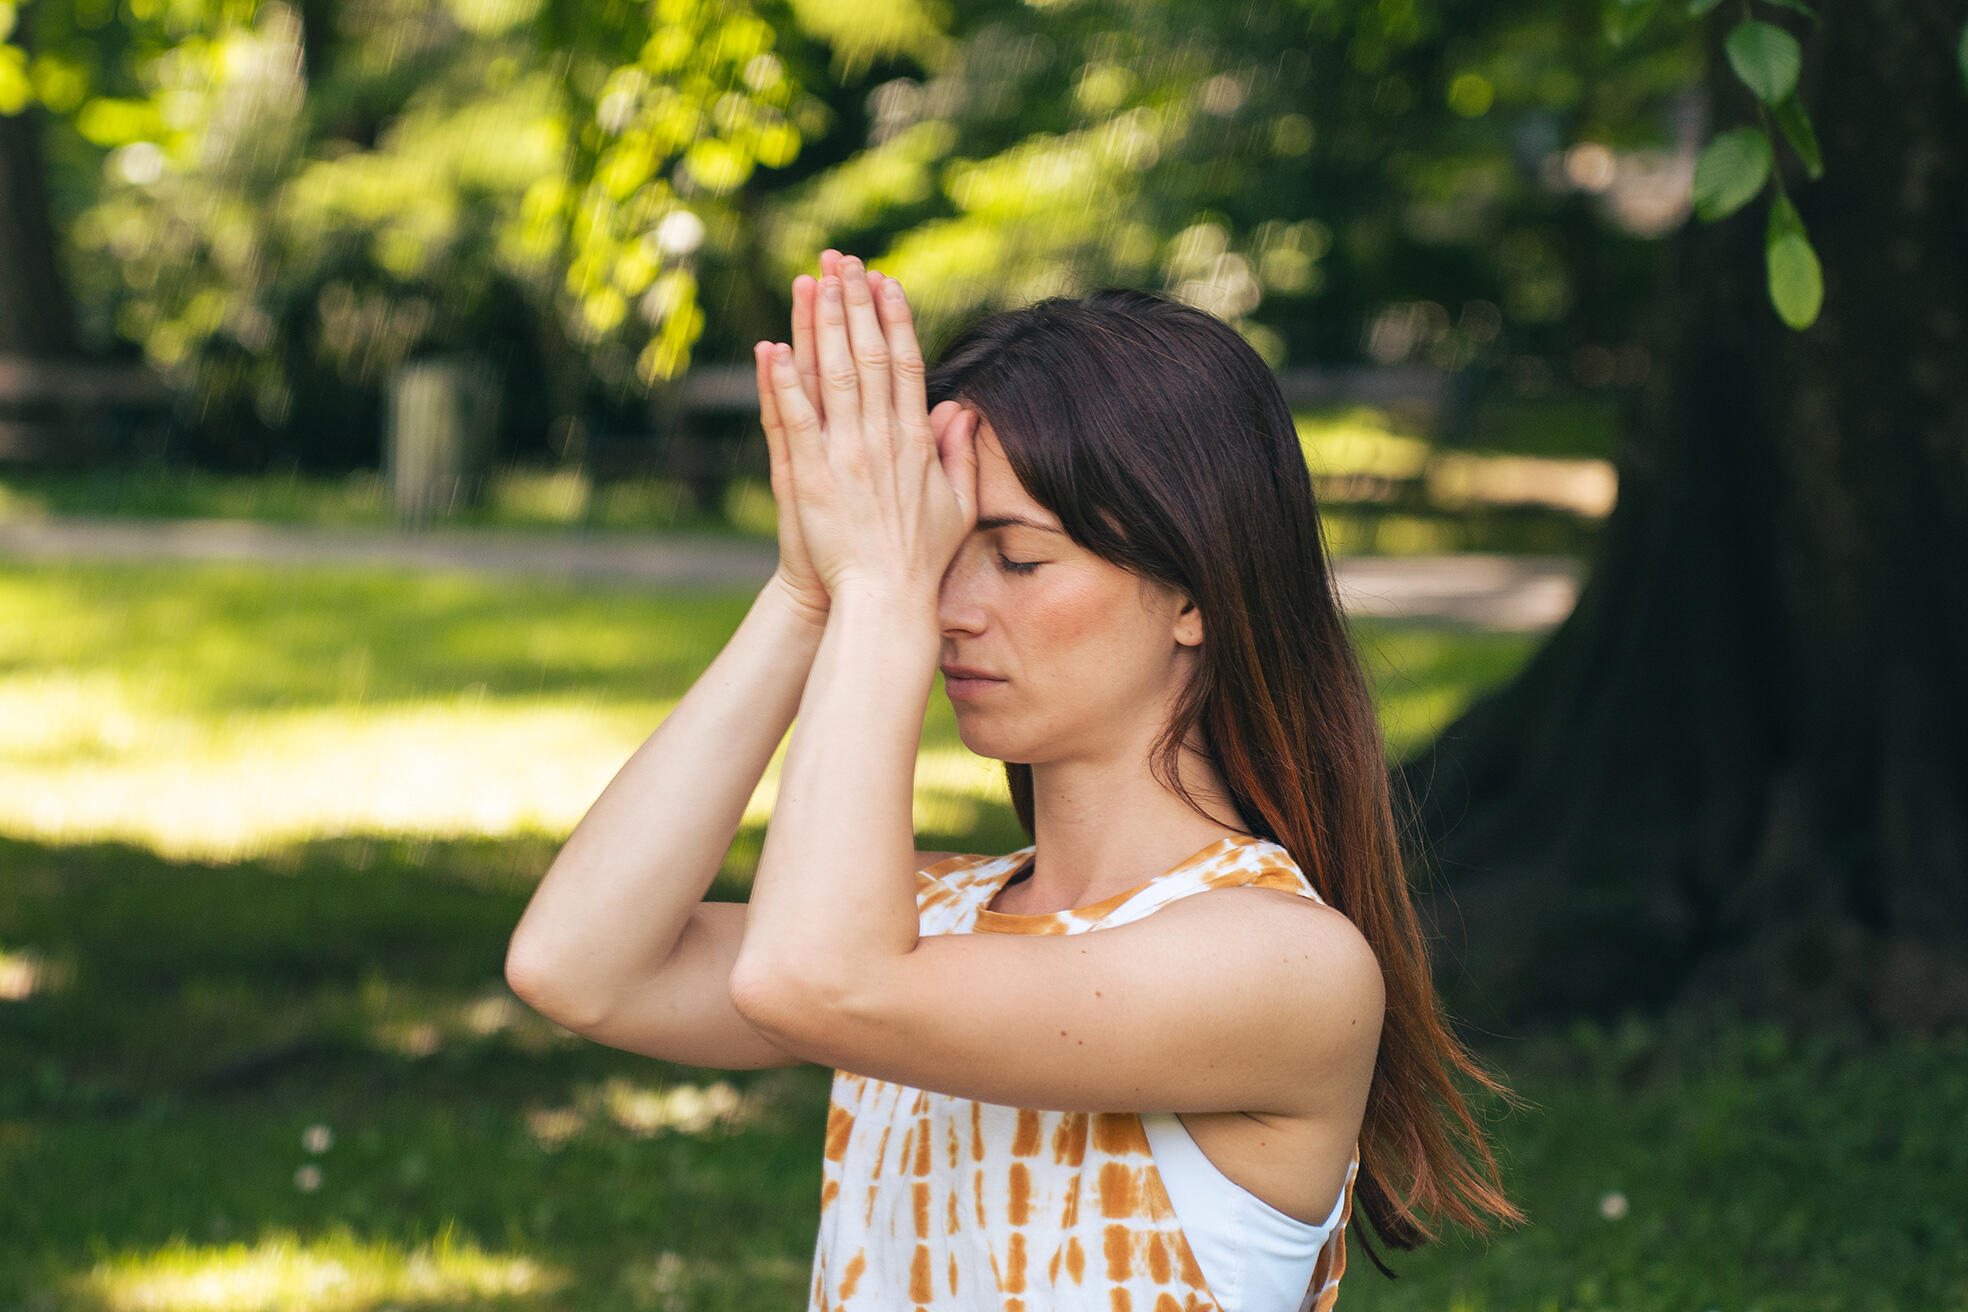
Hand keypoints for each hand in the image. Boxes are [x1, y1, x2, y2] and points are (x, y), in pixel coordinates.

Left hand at [758, 255, 978, 609]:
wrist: (886, 601)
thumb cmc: (921, 559)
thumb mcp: (957, 504)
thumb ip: (960, 453)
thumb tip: (964, 409)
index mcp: (915, 442)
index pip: (907, 366)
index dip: (895, 320)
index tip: (886, 283)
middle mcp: (882, 440)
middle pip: (868, 357)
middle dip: (855, 304)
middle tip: (844, 261)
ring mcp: (846, 456)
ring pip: (833, 376)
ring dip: (821, 326)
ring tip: (813, 282)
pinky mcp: (813, 477)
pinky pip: (796, 420)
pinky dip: (784, 383)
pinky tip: (773, 348)